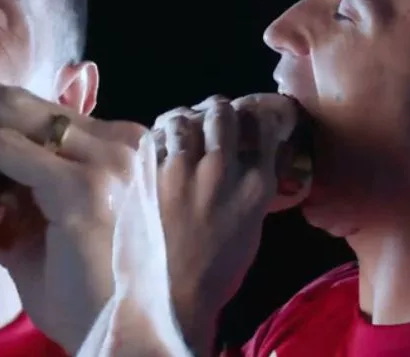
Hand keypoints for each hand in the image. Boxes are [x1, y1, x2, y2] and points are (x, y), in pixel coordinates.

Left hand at [0, 74, 149, 352]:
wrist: (121, 339)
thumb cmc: (84, 294)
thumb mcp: (50, 226)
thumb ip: (19, 191)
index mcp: (115, 147)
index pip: (34, 109)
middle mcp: (119, 142)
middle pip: (20, 100)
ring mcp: (106, 161)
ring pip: (11, 112)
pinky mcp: (83, 188)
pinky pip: (9, 149)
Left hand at [152, 94, 305, 354]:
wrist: (167, 298)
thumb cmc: (215, 273)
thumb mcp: (250, 229)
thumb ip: (252, 187)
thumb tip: (252, 156)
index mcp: (255, 186)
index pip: (262, 126)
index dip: (253, 117)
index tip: (247, 120)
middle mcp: (220, 170)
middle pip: (221, 112)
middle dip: (217, 111)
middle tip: (211, 118)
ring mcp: (179, 170)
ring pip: (184, 117)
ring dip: (185, 119)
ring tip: (184, 129)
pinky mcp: (146, 174)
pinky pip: (154, 135)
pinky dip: (160, 136)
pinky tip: (162, 147)